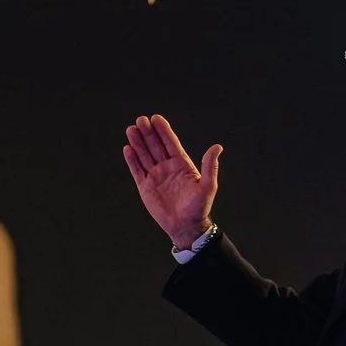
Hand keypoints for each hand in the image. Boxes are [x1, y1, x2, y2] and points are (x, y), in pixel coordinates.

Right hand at [121, 115, 219, 249]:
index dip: (163, 131)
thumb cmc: (198, 208)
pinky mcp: (145, 187)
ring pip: (144, 155)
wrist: (185, 227)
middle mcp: (167, 167)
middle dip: (148, 133)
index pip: (170, 143)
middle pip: (155, 146)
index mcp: (181, 164)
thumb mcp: (208, 186)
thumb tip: (217, 147)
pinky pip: (137, 170)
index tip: (156, 119)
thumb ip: (210, 166)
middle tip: (141, 120)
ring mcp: (155, 176)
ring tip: (131, 129)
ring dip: (138, 142)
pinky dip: (132, 160)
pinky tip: (128, 148)